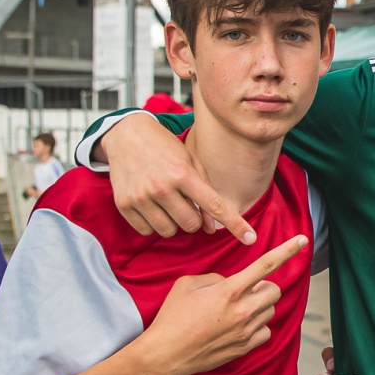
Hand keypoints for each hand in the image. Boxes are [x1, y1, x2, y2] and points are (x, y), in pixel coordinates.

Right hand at [104, 113, 256, 244]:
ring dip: (173, 223)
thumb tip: (211, 229)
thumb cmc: (166, 149)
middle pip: (191, 225)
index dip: (235, 225)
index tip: (250, 239)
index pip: (215, 205)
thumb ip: (205, 195)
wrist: (127, 135)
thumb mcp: (191, 164)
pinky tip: (151, 205)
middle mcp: (162, 187)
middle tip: (185, 202)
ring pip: (169, 232)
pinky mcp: (124, 205)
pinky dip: (152, 224)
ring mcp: (141, 197)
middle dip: (194, 219)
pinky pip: (147, 231)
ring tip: (167, 203)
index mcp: (183, 174)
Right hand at [137, 237, 305, 374]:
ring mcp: (246, 331)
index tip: (303, 240)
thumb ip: (215, 278)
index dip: (287, 250)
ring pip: (270, 311)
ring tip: (236, 310)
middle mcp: (243, 310)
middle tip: (245, 290)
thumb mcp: (188, 284)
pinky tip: (239, 326)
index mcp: (230, 290)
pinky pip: (265, 332)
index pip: (265, 264)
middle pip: (274, 290)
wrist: (166, 354)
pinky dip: (257, 327)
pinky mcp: (245, 347)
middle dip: (264, 287)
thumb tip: (230, 283)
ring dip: (259, 306)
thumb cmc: (173, 317)